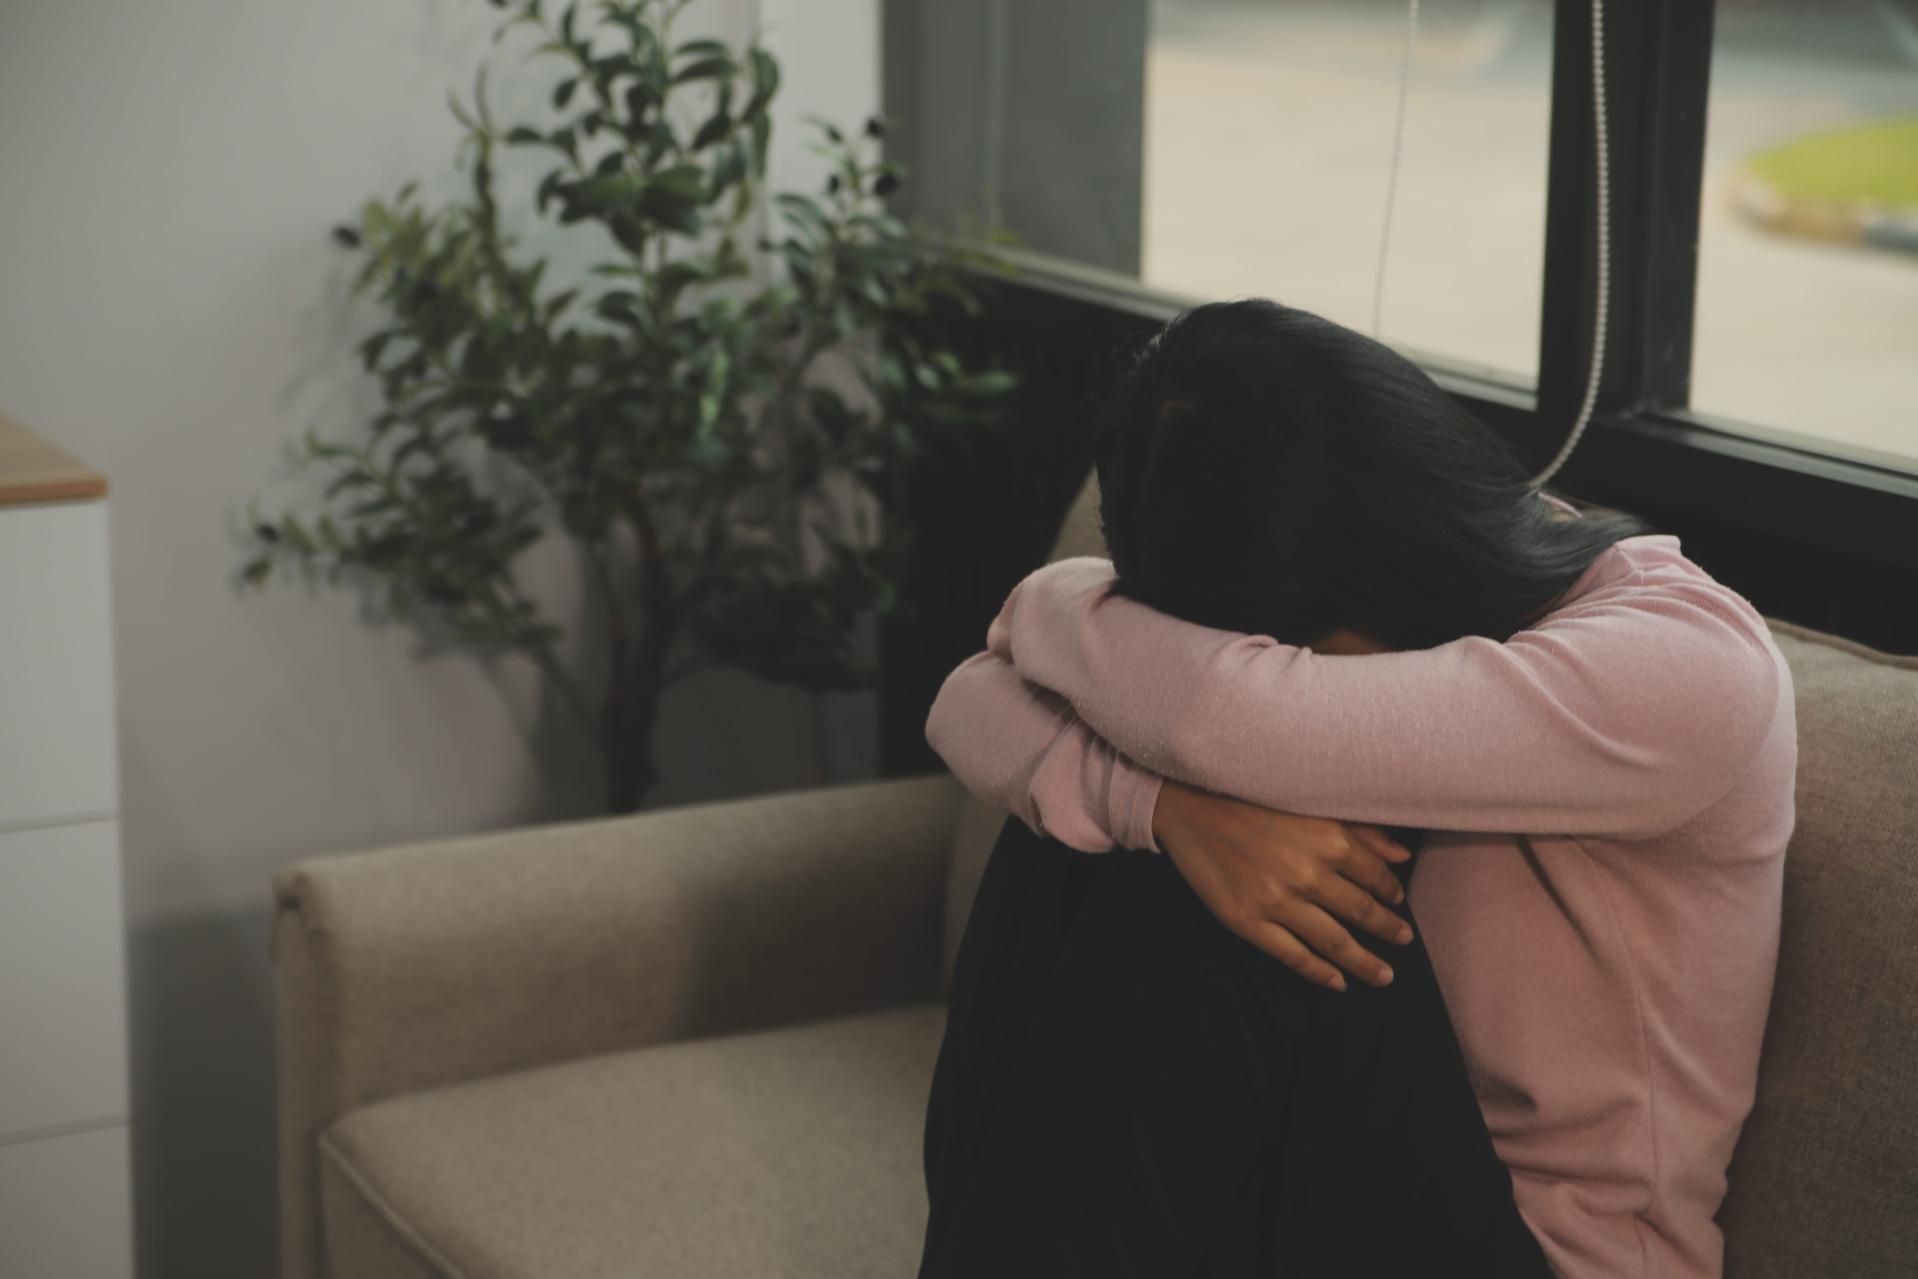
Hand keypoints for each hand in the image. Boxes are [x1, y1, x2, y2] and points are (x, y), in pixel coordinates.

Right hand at [1151, 780, 1414, 990]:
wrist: (1189, 809)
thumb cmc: (1250, 800)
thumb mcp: (1309, 806)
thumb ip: (1359, 830)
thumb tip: (1401, 856)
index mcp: (1329, 840)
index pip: (1376, 877)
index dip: (1392, 893)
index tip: (1398, 903)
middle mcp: (1309, 874)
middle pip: (1362, 914)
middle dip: (1388, 931)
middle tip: (1403, 941)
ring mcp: (1278, 902)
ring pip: (1335, 942)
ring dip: (1364, 963)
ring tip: (1383, 975)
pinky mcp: (1249, 922)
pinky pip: (1294, 956)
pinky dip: (1320, 973)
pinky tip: (1337, 983)